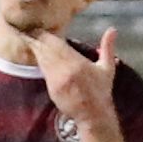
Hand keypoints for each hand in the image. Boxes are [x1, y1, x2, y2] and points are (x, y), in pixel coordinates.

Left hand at [36, 23, 123, 141]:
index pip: (56, 44)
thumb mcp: (107, 68)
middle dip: (37, 40)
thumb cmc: (101, 90)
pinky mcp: (51, 89)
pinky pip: (43, 72)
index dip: (45, 35)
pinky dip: (41, 62)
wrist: (93, 114)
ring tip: (30, 39)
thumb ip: (107, 47)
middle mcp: (63, 70)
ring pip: (42, 60)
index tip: (40, 27)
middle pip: (45, 50)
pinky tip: (38, 56)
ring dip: (37, 50)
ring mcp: (55, 80)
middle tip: (30, 30)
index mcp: (76, 63)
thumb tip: (112, 29)